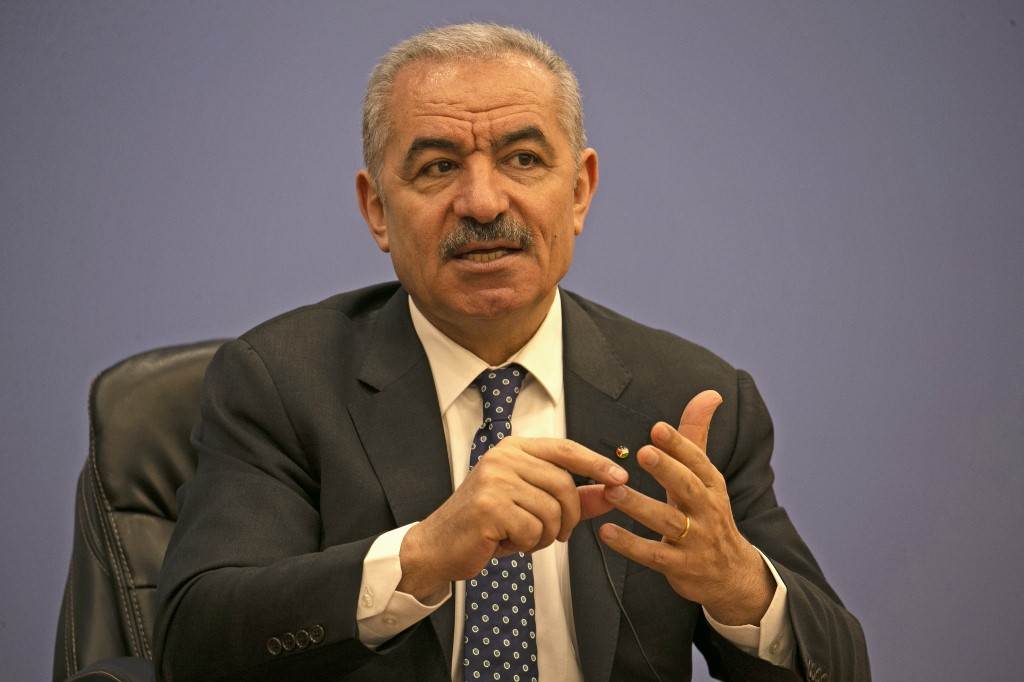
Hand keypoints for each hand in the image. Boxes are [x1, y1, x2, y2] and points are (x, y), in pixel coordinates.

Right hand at [398, 437, 628, 599]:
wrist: (439, 545)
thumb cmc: (487, 523)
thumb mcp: (532, 504)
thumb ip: (573, 496)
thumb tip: (612, 491)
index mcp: (514, 449)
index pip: (565, 449)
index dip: (596, 463)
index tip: (620, 478)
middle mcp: (503, 458)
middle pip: (563, 484)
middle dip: (569, 517)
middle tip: (558, 534)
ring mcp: (494, 480)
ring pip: (550, 510)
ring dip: (544, 535)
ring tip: (523, 537)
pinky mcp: (489, 506)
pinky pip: (532, 529)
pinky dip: (526, 544)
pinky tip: (506, 542)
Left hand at [598, 390, 773, 624]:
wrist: (731, 574)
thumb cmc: (709, 515)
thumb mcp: (707, 477)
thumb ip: (697, 436)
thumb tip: (710, 393)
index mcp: (711, 486)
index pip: (699, 462)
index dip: (680, 445)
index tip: (658, 428)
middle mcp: (707, 510)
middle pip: (687, 488)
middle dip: (666, 469)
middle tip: (642, 452)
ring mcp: (695, 540)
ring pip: (668, 521)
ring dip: (640, 505)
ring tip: (614, 491)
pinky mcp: (679, 566)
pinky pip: (653, 554)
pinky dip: (629, 544)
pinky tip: (606, 532)